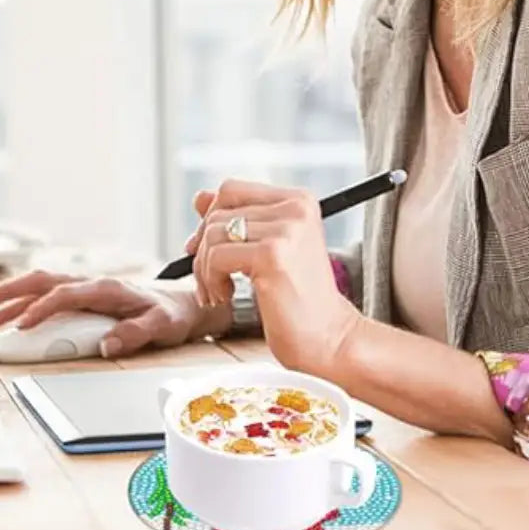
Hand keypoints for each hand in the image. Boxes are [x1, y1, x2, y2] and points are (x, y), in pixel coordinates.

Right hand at [0, 269, 228, 357]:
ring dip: (10, 297)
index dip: (42, 309)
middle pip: (42, 281)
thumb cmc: (172, 313)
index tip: (21, 326)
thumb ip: (136, 333)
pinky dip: (23, 300)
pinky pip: (47, 293)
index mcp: (108, 288)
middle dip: (9, 294)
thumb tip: (108, 345)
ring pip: (40, 285)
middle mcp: (92, 283)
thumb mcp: (163, 326)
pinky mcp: (83, 295)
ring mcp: (85, 287)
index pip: (66, 294)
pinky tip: (7, 313)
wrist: (183, 301)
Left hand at [183, 179, 360, 376]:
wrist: (330, 339)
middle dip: (203, 249)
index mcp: (298, 200)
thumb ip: (238, 220)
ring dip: (204, 270)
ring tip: (219, 293)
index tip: (203, 250)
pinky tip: (227, 296)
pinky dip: (211, 280)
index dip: (209, 218)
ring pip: (213, 235)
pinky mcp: (273, 256)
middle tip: (209, 280)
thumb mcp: (267, 250)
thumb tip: (198, 198)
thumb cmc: (298, 300)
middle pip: (219, 212)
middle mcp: (295, 208)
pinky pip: (216, 257)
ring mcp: (285, 230)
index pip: (231, 190)